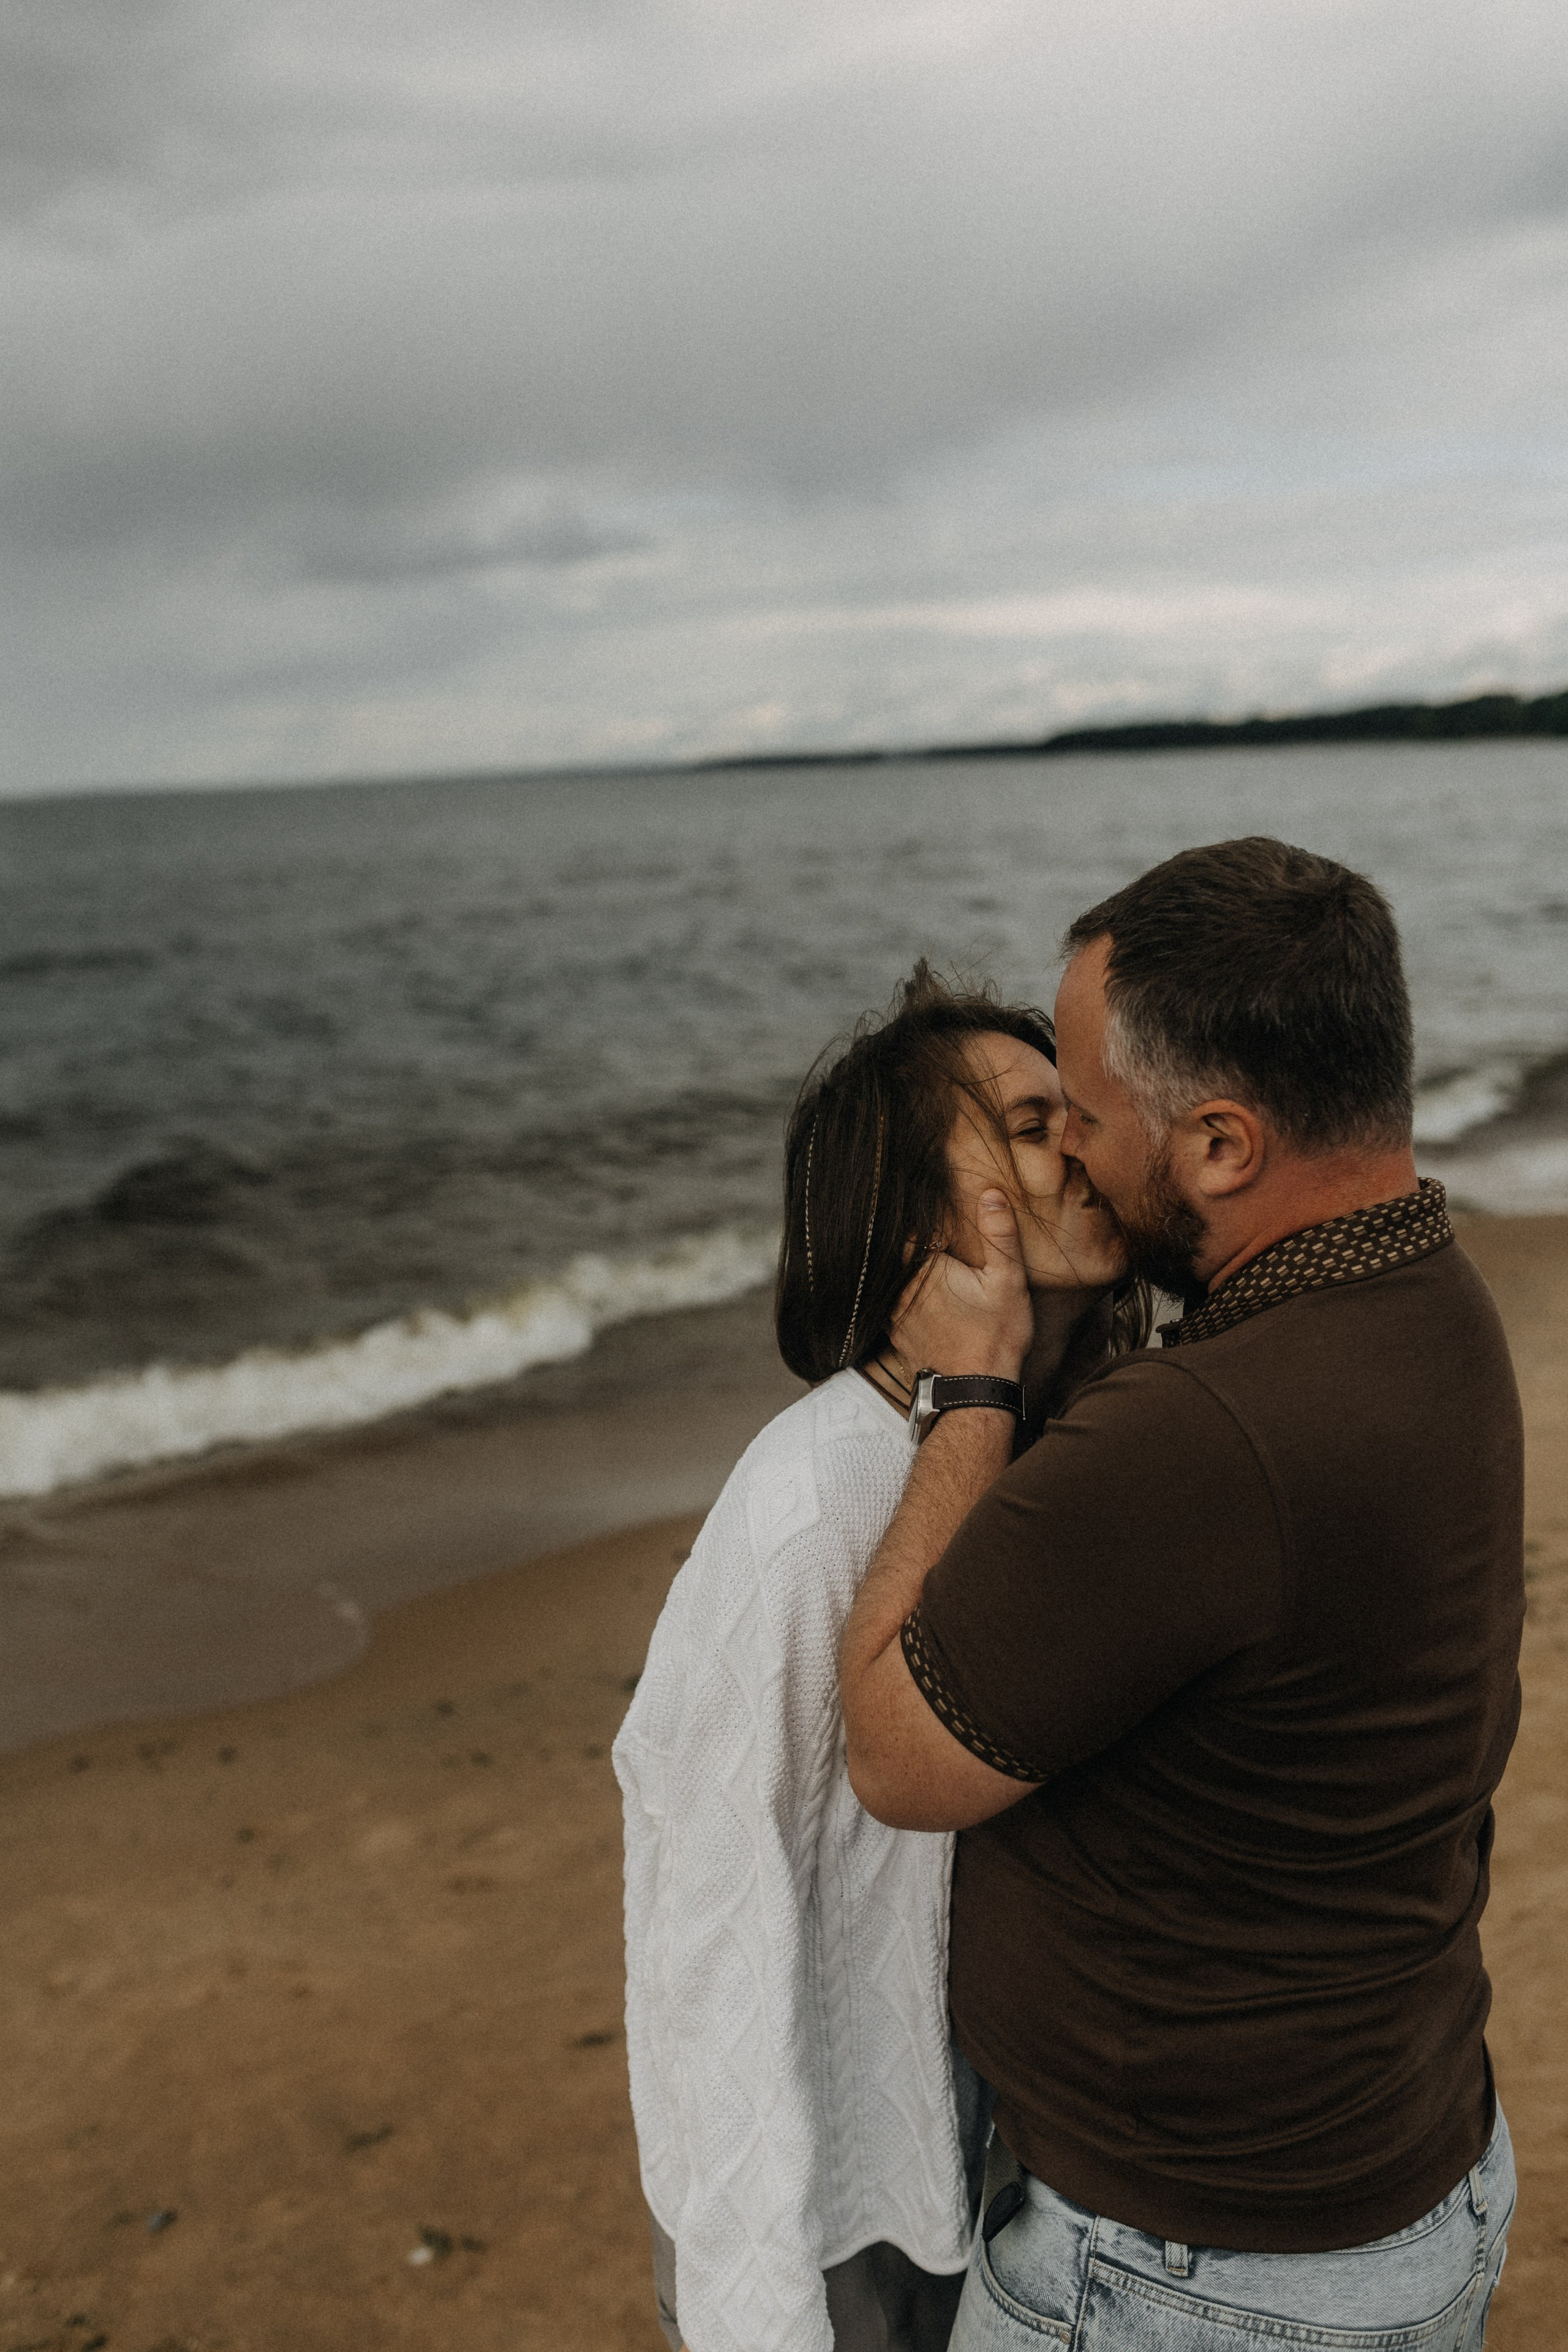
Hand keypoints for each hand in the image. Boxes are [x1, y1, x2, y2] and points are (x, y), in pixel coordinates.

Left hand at [891, 1189, 1032, 1381]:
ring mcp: (895, 1314)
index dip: (916, 1220)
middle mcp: (901, 1290)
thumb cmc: (996, 1335)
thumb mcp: (1008, 1281)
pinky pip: (889, 1305)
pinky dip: (898, 1296)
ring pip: (889, 1280)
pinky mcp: (897, 1334)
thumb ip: (999, 1235)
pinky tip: (916, 1296)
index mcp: (925, 1269)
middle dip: (908, 1244)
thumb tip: (991, 1194)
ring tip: (916, 1261)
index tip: (926, 1212)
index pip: (906, 1232)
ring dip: (900, 1271)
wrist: (976, 1391)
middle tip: (918, 1231)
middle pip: (894, 1255)